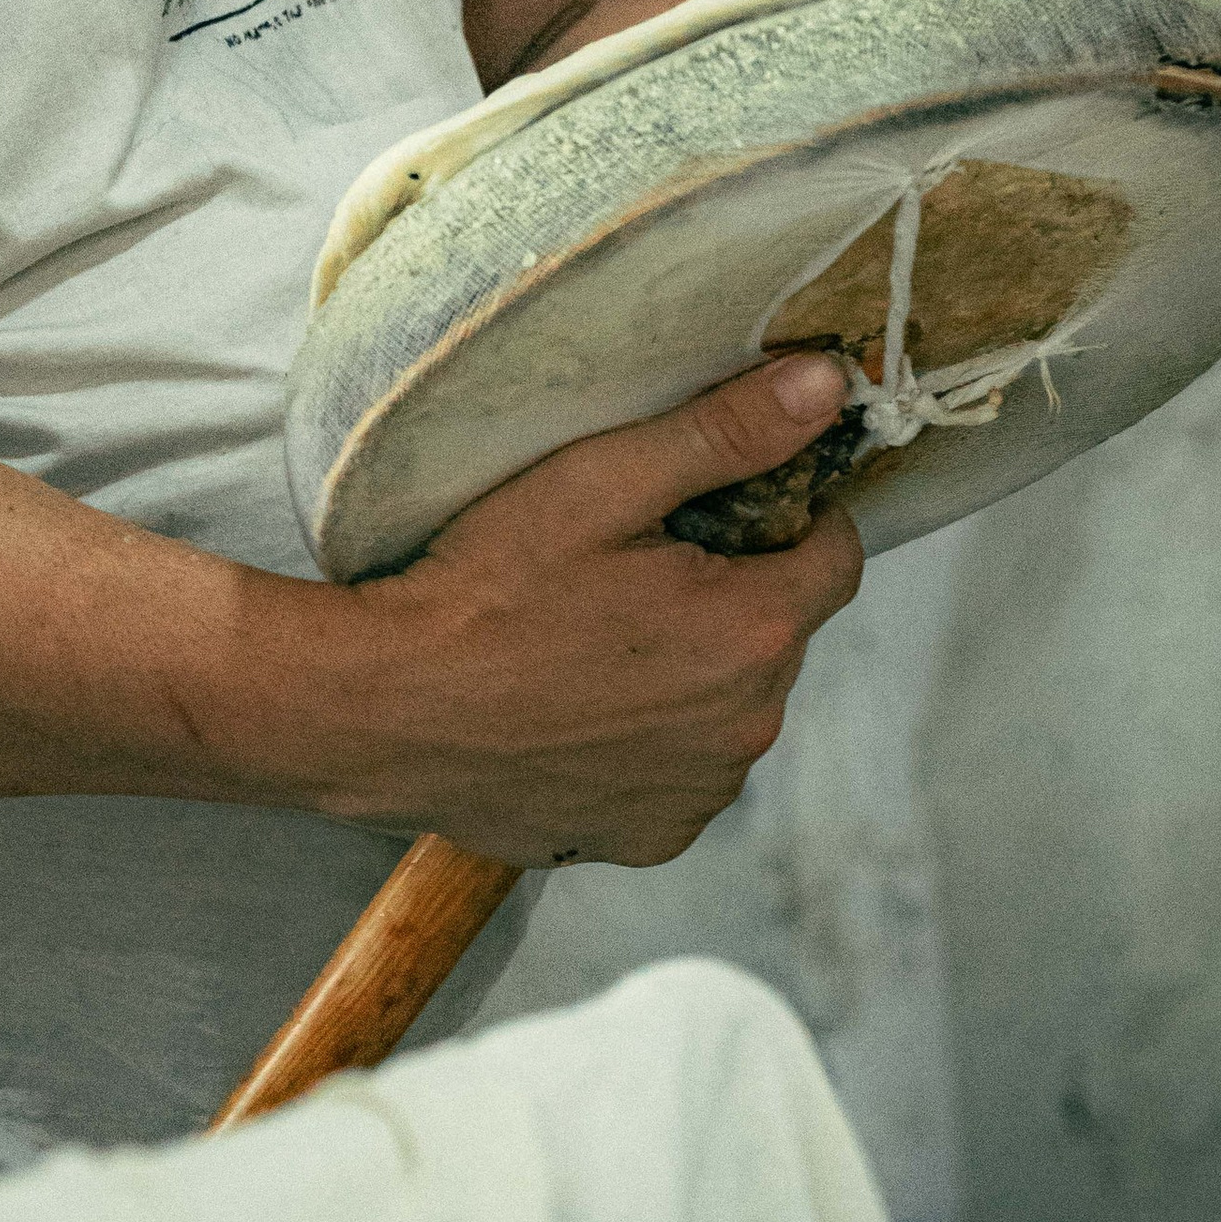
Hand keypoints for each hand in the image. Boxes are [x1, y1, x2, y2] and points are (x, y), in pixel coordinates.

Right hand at [320, 352, 863, 864]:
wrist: (382, 712)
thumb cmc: (483, 587)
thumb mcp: (599, 482)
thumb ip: (726, 432)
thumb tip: (827, 385)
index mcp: (753, 631)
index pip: (838, 553)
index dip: (791, 514)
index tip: (722, 501)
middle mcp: (749, 728)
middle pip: (780, 629)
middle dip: (732, 589)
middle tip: (635, 561)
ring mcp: (701, 793)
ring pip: (732, 703)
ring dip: (694, 669)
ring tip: (596, 635)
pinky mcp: (651, 836)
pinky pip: (685, 771)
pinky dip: (653, 739)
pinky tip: (582, 704)